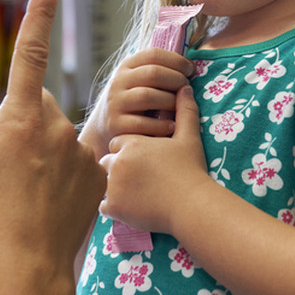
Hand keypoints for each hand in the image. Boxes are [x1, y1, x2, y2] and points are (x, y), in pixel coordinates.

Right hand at [0, 0, 105, 294]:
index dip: (40, 15)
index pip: (31, 53)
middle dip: (25, 126)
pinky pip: (77, 160)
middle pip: (38, 107)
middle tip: (11, 168)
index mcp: (19, 117)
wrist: (29, 261)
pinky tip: (53, 201)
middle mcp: (54, 125)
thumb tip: (6, 116)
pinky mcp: (99, 169)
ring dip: (45, 155)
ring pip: (57, 137)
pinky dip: (65, 175)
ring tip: (30, 193)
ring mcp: (80, 148)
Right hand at [79, 48, 192, 159]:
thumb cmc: (134, 101)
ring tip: (180, 107)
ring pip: (147, 96)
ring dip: (170, 101)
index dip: (176, 60)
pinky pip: (142, 123)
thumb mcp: (139, 81)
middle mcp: (118, 81)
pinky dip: (161, 125)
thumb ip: (158, 71)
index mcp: (127, 66)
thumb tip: (191, 67)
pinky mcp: (116, 124)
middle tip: (187, 88)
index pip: (153, 54)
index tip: (190, 70)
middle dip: (176, 80)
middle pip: (153, 73)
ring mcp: (115, 103)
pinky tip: (172, 126)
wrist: (104, 127)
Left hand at [99, 84, 210, 235]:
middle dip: (118, 169)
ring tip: (135, 193)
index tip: (143, 160)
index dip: (129, 151)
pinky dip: (114, 207)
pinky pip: (103, 206)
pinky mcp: (113, 207)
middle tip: (138, 179)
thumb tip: (185, 88)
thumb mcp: (189, 137)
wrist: (191, 203)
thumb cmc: (191, 170)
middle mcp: (118, 161)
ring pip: (103, 184)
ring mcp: (113, 185)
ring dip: (114, 187)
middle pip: (108, 162)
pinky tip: (131, 207)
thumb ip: (184, 111)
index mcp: (131, 143)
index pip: (118, 143)